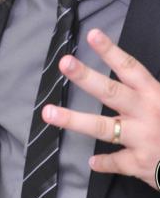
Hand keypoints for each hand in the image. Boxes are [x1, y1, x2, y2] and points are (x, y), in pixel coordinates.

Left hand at [42, 28, 159, 190]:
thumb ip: (145, 89)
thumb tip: (128, 71)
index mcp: (153, 93)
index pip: (129, 67)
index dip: (110, 50)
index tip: (92, 35)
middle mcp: (146, 112)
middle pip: (111, 91)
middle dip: (86, 77)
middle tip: (65, 63)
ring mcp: (143, 137)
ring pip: (102, 127)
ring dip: (74, 120)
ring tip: (48, 113)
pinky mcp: (141, 163)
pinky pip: (116, 161)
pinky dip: (104, 163)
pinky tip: (92, 162)